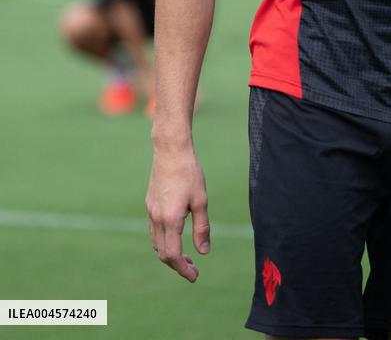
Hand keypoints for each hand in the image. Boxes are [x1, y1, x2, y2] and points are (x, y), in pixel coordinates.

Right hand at [145, 147, 210, 281]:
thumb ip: (202, 228)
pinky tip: (176, 235)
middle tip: (193, 268)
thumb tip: (204, 252)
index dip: (182, 269)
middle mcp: (156, 218)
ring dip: (169, 253)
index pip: (172, 255)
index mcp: (170, 219)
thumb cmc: (189, 173)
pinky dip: (163, 240)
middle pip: (162, 253)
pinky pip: (154, 231)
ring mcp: (150, 211)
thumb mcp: (201, 201)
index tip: (194, 276)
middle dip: (177, 264)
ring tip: (186, 255)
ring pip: (156, 243)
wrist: (170, 150)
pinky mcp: (149, 204)